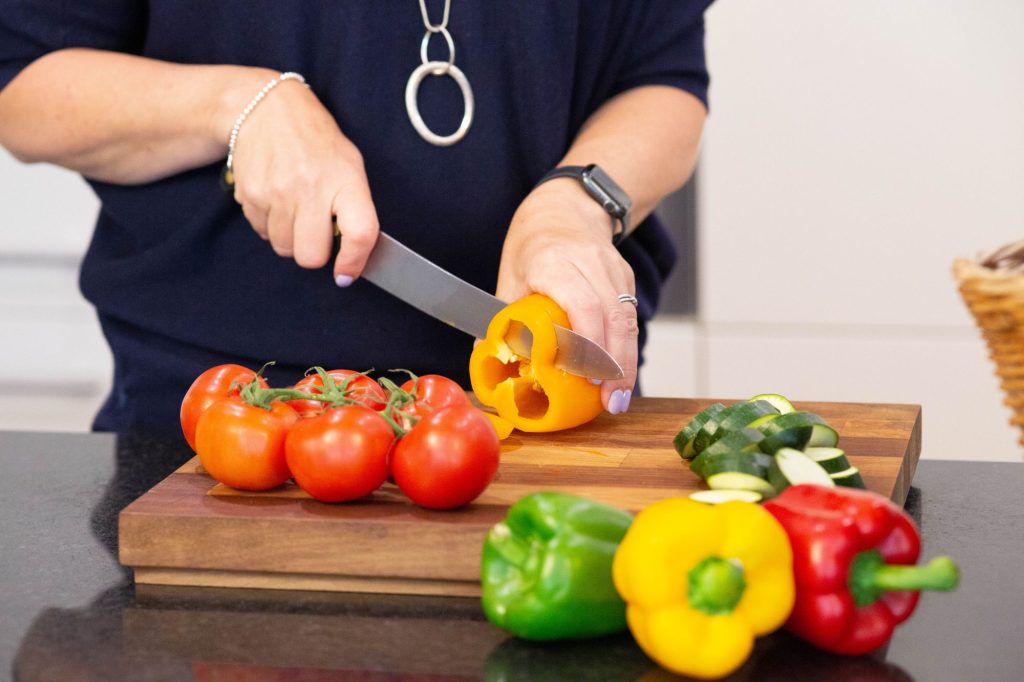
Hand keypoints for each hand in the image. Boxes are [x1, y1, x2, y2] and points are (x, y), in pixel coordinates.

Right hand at [224, 71, 377, 282]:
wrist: (266, 109)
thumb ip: (355, 207)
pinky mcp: (250, 195)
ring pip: (284, 249)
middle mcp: (310, 188)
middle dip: (314, 251)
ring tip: (295, 208)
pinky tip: (277, 199)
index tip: (347, 273)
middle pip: (311, 256)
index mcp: (345, 180)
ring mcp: (276, 192)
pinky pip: (263, 234)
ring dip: (291, 238)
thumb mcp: (349, 164)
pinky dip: (271, 225)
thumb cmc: (316, 141)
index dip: (354, 262)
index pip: (359, 233)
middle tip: (316, 230)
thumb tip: (352, 253)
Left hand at [496, 179, 637, 413]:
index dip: (588, 343)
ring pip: (629, 318)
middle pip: (613, 316)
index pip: (582, 303)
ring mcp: (613, 268)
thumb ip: (502, 317)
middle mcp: (590, 262)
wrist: (564, 207)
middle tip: (609, 400)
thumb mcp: (509, 276)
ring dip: (626, 361)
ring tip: (618, 396)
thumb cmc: (532, 244)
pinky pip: (631, 315)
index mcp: (554, 261)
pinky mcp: (625, 277)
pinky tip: (620, 374)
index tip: (585, 376)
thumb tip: (483, 356)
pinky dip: (627, 347)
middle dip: (614, 363)